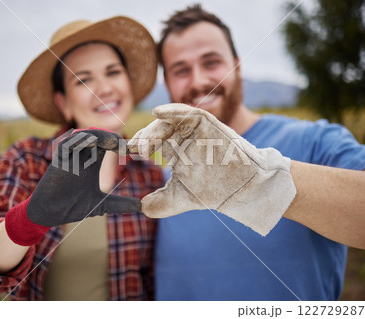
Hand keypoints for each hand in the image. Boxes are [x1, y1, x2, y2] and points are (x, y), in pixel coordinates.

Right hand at [27, 129, 140, 226]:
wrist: (51, 215)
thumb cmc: (73, 206)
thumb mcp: (102, 204)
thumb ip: (120, 204)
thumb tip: (140, 206)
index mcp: (93, 163)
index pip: (107, 145)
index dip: (119, 144)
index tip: (131, 150)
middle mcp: (82, 157)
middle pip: (97, 137)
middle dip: (111, 137)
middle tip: (123, 145)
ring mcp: (70, 158)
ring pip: (83, 136)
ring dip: (97, 135)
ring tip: (111, 141)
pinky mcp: (58, 161)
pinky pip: (67, 144)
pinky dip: (78, 141)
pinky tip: (92, 142)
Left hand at [128, 103, 295, 235]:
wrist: (242, 190)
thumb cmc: (214, 191)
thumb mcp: (181, 197)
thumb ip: (161, 202)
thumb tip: (141, 208)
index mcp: (175, 151)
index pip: (151, 144)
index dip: (137, 147)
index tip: (122, 154)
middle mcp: (182, 138)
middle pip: (157, 131)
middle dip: (144, 139)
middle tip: (134, 150)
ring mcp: (195, 130)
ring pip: (169, 121)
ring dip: (154, 129)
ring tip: (144, 143)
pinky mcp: (208, 124)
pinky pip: (189, 112)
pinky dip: (173, 110)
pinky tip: (158, 113)